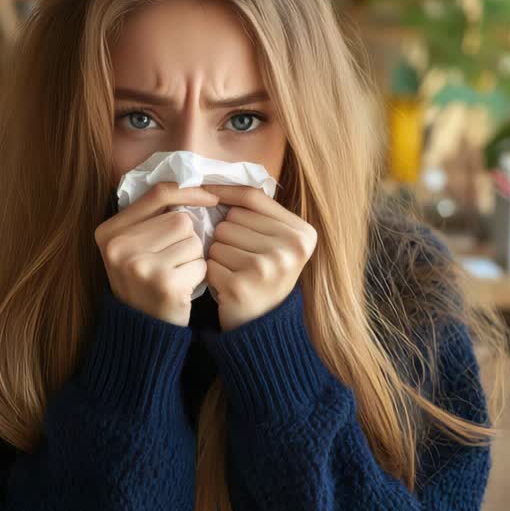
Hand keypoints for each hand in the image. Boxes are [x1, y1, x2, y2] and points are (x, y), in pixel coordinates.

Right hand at [95, 182, 218, 325]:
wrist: (142, 332)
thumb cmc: (144, 283)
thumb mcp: (133, 247)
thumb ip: (152, 217)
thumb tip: (196, 185)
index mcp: (109, 231)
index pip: (158, 193)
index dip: (189, 191)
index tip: (211, 197)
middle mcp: (119, 246)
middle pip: (180, 219)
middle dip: (187, 239)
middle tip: (171, 262)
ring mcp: (140, 265)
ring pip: (193, 240)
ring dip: (194, 257)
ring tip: (176, 275)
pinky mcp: (163, 282)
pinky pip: (200, 263)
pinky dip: (198, 276)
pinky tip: (182, 289)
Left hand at [203, 185, 316, 331]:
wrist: (263, 327)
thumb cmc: (265, 277)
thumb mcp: (277, 243)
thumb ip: (259, 214)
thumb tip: (218, 183)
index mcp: (303, 234)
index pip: (253, 197)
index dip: (227, 191)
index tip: (206, 189)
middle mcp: (289, 249)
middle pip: (232, 218)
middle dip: (227, 236)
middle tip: (242, 259)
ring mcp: (267, 267)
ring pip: (218, 239)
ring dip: (219, 255)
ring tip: (236, 272)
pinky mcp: (242, 285)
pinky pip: (210, 262)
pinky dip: (212, 273)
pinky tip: (228, 286)